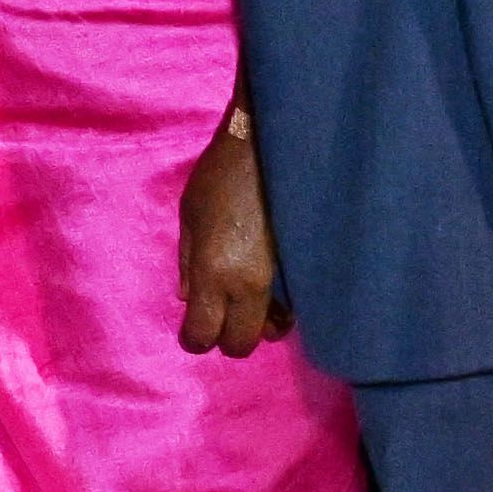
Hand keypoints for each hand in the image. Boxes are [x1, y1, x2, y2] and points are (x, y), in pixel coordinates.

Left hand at [176, 98, 292, 357]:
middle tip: (219, 320)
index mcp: (214, 272)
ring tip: (247, 302)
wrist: (269, 148)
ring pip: (274, 329)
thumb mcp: (189, 215)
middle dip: (227, 339)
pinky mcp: (305, 270)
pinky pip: (294, 306)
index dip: (195, 340)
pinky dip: (281, 308)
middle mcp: (249, 285)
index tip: (192, 335)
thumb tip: (187, 299)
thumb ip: (187, 262)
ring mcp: (283, 280)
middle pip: (241, 343)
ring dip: (259, 324)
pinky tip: (270, 290)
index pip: (204, 332)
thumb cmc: (220, 176)